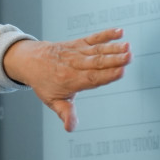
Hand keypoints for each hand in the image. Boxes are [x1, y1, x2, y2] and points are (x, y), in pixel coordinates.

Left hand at [2, 28, 130, 131]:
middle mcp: (75, 65)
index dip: (107, 75)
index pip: (92, 78)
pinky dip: (106, 34)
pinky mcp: (79, 43)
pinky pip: (93, 38)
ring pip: (97, 50)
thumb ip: (65, 113)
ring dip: (113, 47)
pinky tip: (119, 32)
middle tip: (129, 57)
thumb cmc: (44, 83)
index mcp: (70, 80)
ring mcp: (77, 52)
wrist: (30, 61)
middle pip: (97, 62)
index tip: (121, 72)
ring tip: (127, 46)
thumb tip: (70, 128)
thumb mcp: (53, 101)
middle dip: (114, 60)